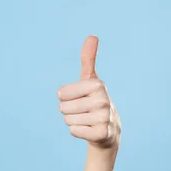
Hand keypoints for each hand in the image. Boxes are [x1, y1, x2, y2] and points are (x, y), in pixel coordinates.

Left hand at [57, 35, 120, 150]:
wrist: (109, 131)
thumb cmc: (94, 101)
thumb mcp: (90, 80)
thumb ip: (88, 59)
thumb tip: (92, 36)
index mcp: (98, 85)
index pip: (61, 93)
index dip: (66, 98)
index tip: (80, 98)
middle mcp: (104, 101)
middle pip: (63, 108)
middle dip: (69, 111)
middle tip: (83, 111)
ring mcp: (104, 118)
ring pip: (68, 120)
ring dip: (74, 121)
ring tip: (87, 120)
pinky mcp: (102, 134)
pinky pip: (74, 131)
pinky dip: (78, 132)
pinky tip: (90, 130)